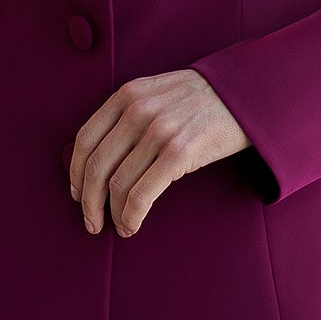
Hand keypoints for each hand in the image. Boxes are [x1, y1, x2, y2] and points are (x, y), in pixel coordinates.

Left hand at [67, 68, 251, 237]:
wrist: (246, 94)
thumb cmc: (200, 99)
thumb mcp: (157, 93)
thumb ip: (128, 113)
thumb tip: (100, 157)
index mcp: (127, 94)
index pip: (85, 139)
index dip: (74, 173)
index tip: (78, 194)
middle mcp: (138, 110)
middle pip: (95, 166)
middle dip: (89, 201)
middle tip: (91, 221)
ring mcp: (158, 130)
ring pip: (117, 184)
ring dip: (112, 214)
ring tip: (118, 226)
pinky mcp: (179, 152)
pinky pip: (142, 194)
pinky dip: (131, 216)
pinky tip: (132, 225)